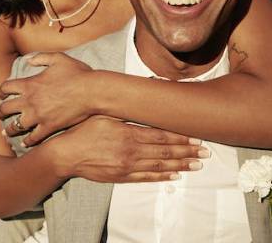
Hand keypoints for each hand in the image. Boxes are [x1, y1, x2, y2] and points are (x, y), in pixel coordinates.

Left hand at [0, 52, 95, 144]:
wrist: (91, 91)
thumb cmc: (77, 73)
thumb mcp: (58, 59)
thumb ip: (41, 57)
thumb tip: (28, 60)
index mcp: (30, 84)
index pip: (6, 88)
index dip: (1, 91)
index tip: (2, 95)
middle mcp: (29, 101)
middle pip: (5, 109)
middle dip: (0, 112)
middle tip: (0, 114)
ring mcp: (38, 116)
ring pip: (15, 127)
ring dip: (9, 129)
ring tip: (7, 132)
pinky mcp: (49, 127)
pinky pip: (33, 138)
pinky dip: (27, 141)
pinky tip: (25, 143)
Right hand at [50, 116, 208, 182]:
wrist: (66, 154)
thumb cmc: (84, 130)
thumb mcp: (104, 113)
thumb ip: (125, 107)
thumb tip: (144, 93)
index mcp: (129, 133)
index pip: (162, 136)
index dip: (181, 137)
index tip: (197, 137)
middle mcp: (131, 151)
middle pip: (165, 152)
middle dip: (187, 151)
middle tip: (205, 152)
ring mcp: (127, 166)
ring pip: (160, 167)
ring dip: (180, 165)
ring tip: (197, 164)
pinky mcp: (121, 177)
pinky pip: (146, 178)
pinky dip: (162, 177)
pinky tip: (175, 175)